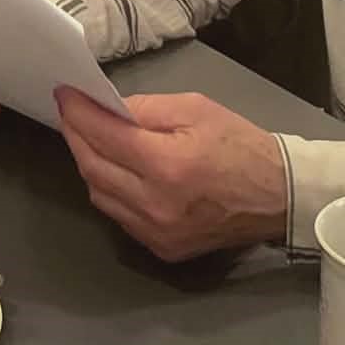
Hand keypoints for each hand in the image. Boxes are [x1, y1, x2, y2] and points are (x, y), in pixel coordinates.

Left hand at [54, 88, 287, 261]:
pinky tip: (116, 171)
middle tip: (73, 114)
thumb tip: (108, 108)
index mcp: (167, 165)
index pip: (104, 136)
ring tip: (92, 139)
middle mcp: (155, 205)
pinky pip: (119, 215)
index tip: (66, 95)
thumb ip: (146, 109)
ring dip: (91, 165)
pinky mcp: (161, 248)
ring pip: (100, 195)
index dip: (79, 113)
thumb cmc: (242, 146)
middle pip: (93, 168)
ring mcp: (156, 232)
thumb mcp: (196, 109)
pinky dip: (111, 190)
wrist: (278, 197)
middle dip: (77, 137)